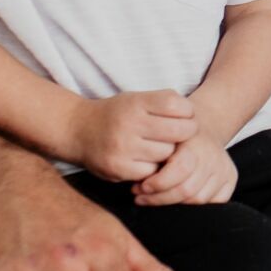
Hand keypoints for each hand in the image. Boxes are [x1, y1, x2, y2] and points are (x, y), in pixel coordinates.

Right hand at [69, 90, 197, 182]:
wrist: (77, 130)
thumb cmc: (116, 114)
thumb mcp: (136, 99)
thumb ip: (163, 103)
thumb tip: (193, 118)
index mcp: (137, 102)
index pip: (178, 106)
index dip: (188, 113)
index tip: (184, 117)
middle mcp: (130, 123)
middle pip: (179, 132)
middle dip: (184, 134)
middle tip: (179, 136)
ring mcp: (123, 147)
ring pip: (166, 154)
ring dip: (167, 153)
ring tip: (156, 146)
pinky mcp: (118, 168)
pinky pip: (151, 171)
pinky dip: (151, 167)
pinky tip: (143, 160)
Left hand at [133, 137, 237, 205]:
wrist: (200, 126)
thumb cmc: (172, 136)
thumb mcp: (159, 137)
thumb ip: (151, 156)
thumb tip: (135, 183)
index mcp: (195, 143)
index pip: (180, 170)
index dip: (157, 184)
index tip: (139, 187)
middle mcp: (213, 156)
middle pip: (188, 190)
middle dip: (160, 198)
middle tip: (141, 196)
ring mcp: (223, 168)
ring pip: (198, 199)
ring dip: (173, 203)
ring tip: (154, 198)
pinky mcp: (230, 179)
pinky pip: (213, 203)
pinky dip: (193, 206)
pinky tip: (176, 201)